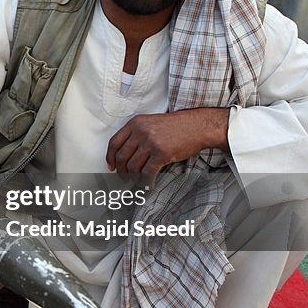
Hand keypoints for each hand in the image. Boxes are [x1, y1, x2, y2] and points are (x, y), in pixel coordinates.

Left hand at [106, 109, 229, 175]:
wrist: (196, 126)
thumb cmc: (175, 126)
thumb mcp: (150, 123)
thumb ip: (136, 134)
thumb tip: (123, 154)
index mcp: (135, 123)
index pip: (114, 143)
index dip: (110, 157)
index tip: (111, 166)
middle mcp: (140, 132)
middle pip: (121, 157)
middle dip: (121, 171)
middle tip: (124, 178)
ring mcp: (150, 142)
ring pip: (133, 166)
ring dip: (134, 178)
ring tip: (138, 182)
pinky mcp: (161, 153)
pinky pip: (147, 172)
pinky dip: (146, 181)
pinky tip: (148, 185)